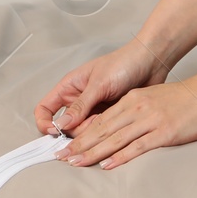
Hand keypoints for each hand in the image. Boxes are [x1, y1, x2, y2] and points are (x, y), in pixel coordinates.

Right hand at [33, 37, 170, 137]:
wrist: (151, 63)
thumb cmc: (124, 63)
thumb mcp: (99, 84)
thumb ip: (80, 105)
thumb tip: (60, 125)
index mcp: (70, 87)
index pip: (45, 109)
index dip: (45, 122)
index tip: (55, 131)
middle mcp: (79, 100)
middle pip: (64, 126)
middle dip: (75, 129)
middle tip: (93, 121)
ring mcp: (93, 110)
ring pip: (82, 133)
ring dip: (92, 132)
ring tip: (107, 118)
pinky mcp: (108, 117)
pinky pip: (99, 133)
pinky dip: (104, 134)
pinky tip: (114, 123)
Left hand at [56, 38, 196, 168]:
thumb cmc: (186, 99)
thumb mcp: (155, 99)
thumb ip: (137, 112)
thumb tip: (120, 130)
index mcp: (134, 100)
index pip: (101, 119)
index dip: (82, 133)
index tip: (67, 146)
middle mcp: (137, 108)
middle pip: (102, 129)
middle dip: (80, 144)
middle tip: (61, 157)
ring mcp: (150, 120)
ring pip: (115, 138)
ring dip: (93, 152)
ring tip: (75, 163)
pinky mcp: (164, 132)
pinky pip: (137, 146)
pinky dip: (120, 156)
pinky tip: (107, 164)